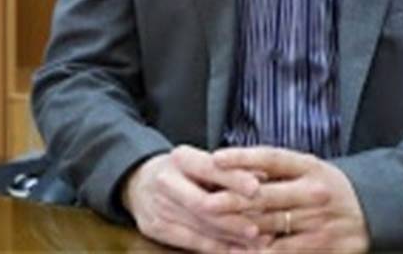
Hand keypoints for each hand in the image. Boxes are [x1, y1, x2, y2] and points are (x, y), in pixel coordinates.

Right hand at [122, 144, 270, 251]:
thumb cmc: (180, 171)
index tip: (257, 188)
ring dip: (230, 238)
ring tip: (257, 243)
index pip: (209, 167)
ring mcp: (159, 207)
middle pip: (203, 204)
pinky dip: (217, 249)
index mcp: (180, 158)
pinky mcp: (156, 229)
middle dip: (233, 218)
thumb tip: (265, 177)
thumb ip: (229, 169)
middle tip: (260, 228)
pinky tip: (237, 252)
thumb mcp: (200, 160)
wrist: (137, 181)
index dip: (233, 178)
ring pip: (200, 227)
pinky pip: (191, 243)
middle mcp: (166, 181)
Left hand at [213, 146, 369, 252]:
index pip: (271, 158)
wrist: (373, 211)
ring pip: (272, 226)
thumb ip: (274, 170)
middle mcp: (314, 192)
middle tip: (206, 203)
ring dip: (241, 229)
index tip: (216, 158)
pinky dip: (260, 251)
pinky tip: (239, 250)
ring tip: (213, 228)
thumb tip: (230, 165)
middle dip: (234, 200)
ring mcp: (319, 221)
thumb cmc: (327, 186)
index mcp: (309, 166)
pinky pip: (284, 251)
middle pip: (267, 196)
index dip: (243, 158)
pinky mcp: (322, 247)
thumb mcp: (308, 169)